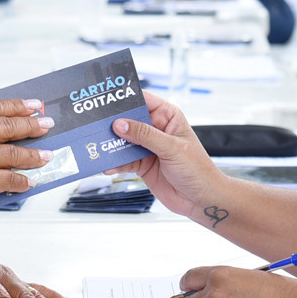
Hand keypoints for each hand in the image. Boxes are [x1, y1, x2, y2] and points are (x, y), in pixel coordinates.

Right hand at [0, 99, 53, 225]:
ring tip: (47, 155)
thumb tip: (3, 125)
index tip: (35, 107)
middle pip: (9, 127)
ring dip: (35, 155)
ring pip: (15, 154)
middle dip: (32, 126)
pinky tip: (31, 180)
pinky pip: (11, 179)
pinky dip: (24, 180)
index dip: (18, 106)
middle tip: (48, 126)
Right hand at [108, 92, 226, 219]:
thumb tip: (121, 124)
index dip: (126, 97)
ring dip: (110, 144)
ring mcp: (147, 147)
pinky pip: (123, 160)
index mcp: (167, 116)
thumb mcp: (172, 148)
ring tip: (97, 145)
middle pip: (128, 120)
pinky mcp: (141, 164)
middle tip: (95, 123)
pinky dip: (114, 163)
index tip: (107, 98)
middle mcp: (155, 129)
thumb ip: (145, 135)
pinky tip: (108, 165)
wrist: (201, 200)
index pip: (144, 100)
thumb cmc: (199, 170)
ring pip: (122, 140)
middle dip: (112, 122)